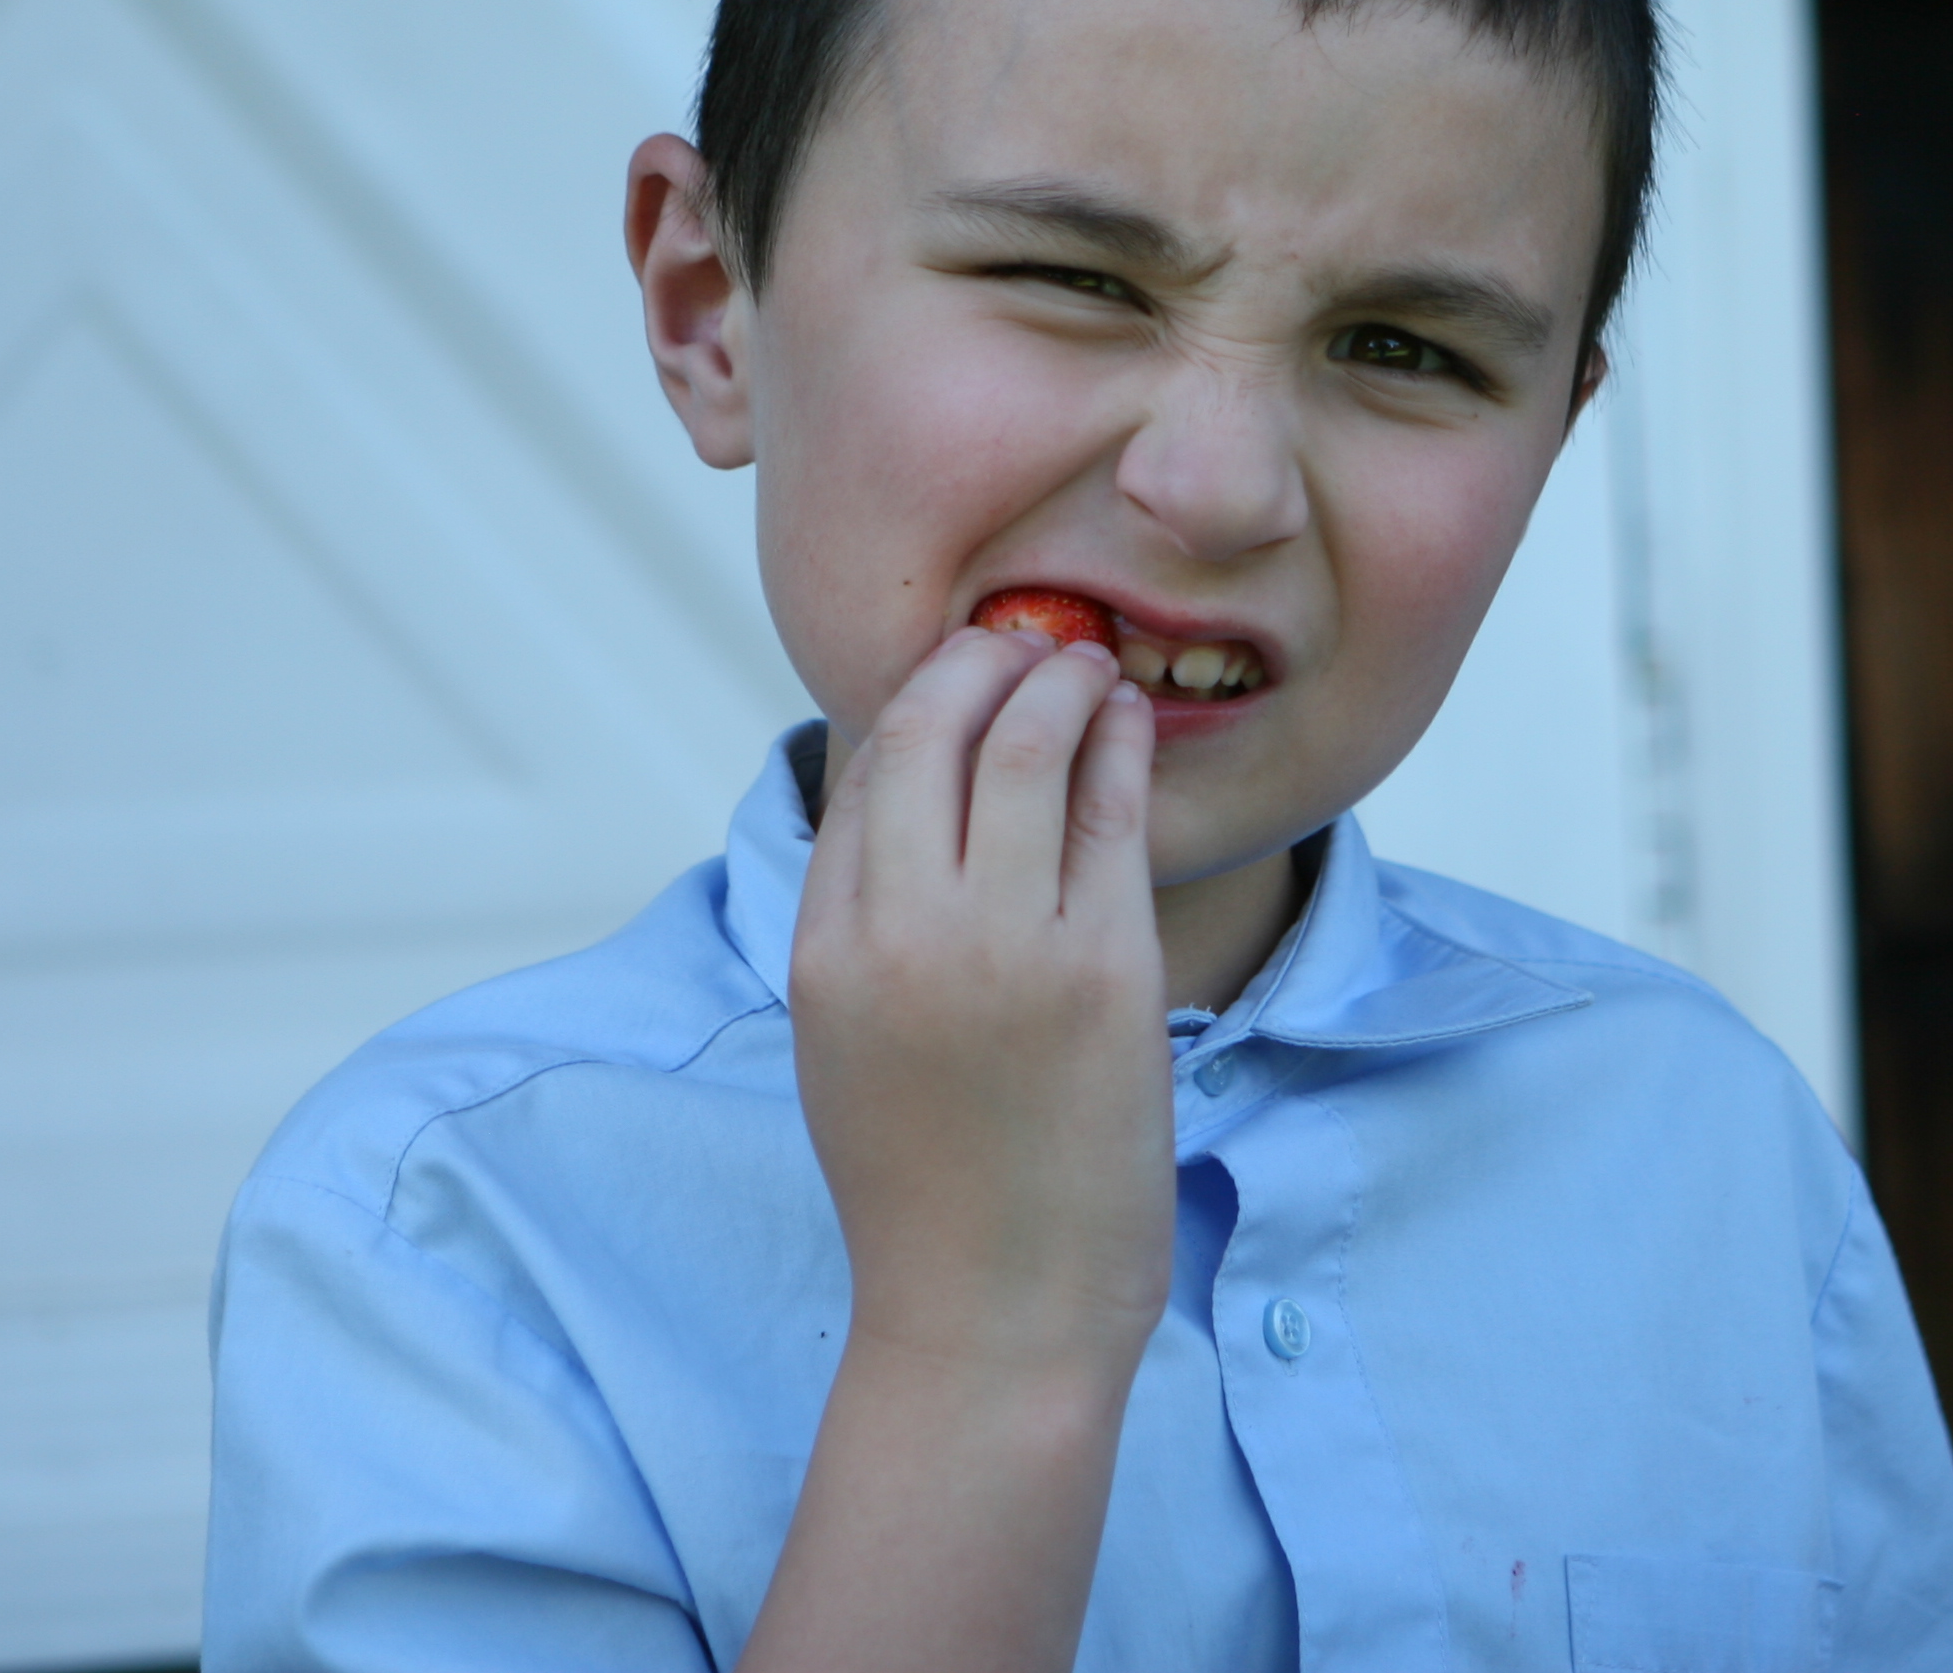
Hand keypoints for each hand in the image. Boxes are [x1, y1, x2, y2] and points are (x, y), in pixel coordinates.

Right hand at [788, 627, 1171, 1381]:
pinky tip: (1125, 725)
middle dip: (982, 660)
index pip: (860, 767)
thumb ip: (860, 916)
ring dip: (1060, 680)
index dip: (917, 698)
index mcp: (827, 947)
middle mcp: (905, 933)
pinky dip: (1117, 745)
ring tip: (1087, 667)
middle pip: (931, 726)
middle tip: (1025, 643)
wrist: (994, 1310)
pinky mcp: (1105, 971)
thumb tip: (896, 790)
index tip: (959, 673)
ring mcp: (1007, 947)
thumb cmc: (928, 1181)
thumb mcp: (847, 1036)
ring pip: (1026, 744)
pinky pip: (1110, 814)